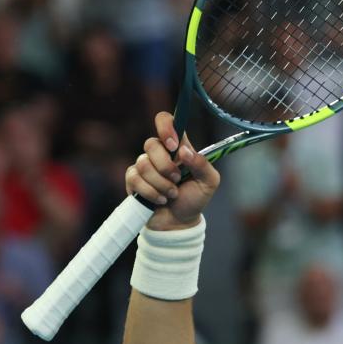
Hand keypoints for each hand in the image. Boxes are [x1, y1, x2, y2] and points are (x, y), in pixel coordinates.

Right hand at [126, 112, 219, 229]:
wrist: (179, 223)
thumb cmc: (194, 199)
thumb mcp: (209, 183)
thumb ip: (202, 164)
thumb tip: (184, 151)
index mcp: (179, 147)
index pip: (166, 120)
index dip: (166, 127)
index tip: (173, 145)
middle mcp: (160, 153)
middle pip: (151, 144)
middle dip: (166, 167)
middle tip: (177, 180)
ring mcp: (145, 165)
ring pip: (143, 163)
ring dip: (161, 184)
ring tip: (172, 194)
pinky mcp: (133, 180)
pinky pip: (135, 179)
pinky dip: (151, 192)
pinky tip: (160, 200)